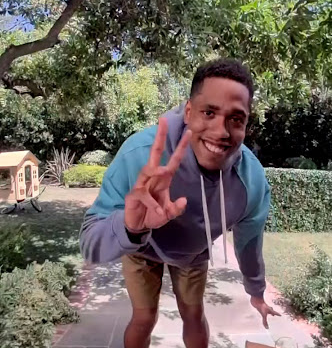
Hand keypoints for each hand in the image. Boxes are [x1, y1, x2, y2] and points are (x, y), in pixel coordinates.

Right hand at [124, 118, 190, 232]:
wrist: (138, 226)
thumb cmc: (153, 215)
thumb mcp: (169, 213)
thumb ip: (176, 208)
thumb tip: (184, 200)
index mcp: (163, 179)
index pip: (173, 160)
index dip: (180, 147)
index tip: (189, 132)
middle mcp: (152, 178)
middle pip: (155, 153)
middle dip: (159, 137)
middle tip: (163, 121)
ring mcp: (142, 184)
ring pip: (147, 170)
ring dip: (156, 171)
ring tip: (164, 172)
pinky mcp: (134, 195)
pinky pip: (144, 195)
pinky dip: (153, 204)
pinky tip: (159, 212)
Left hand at [250, 296, 280, 328]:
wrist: (256, 300)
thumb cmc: (262, 306)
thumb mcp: (264, 315)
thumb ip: (265, 321)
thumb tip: (267, 328)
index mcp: (270, 310)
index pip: (275, 312)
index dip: (277, 314)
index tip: (280, 315)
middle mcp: (267, 308)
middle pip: (271, 311)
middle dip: (272, 313)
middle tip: (273, 315)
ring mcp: (263, 307)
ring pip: (266, 310)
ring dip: (267, 312)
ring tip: (267, 313)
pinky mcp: (259, 306)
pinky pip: (261, 309)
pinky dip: (261, 310)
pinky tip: (259, 310)